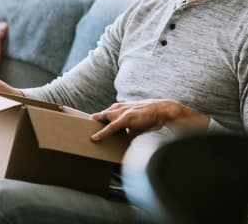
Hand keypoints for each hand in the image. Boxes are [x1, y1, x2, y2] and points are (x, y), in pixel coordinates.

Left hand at [90, 99, 209, 140]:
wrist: (165, 110)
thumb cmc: (154, 117)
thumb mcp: (139, 124)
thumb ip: (130, 131)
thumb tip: (127, 140)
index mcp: (124, 107)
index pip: (109, 111)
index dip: (100, 117)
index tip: (91, 121)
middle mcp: (122, 107)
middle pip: (104, 114)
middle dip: (94, 119)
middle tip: (83, 126)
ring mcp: (123, 111)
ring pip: (104, 118)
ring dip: (95, 124)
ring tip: (84, 131)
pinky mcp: (126, 118)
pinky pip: (111, 127)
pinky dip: (102, 132)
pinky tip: (95, 138)